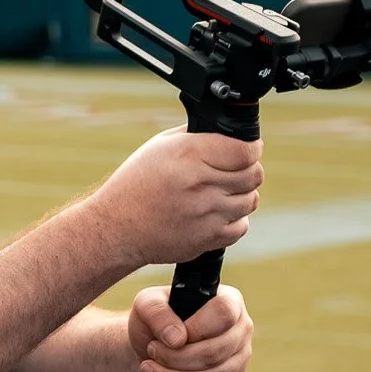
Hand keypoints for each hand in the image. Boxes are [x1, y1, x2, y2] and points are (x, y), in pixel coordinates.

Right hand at [97, 127, 262, 269]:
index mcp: (187, 154)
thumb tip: (230, 133)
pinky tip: (216, 213)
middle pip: (253, 175)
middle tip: (236, 170)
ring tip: (223, 192)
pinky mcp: (207, 238)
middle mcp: (198, 183)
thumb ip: (196, 136)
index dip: (252, 149)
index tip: (250, 150)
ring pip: (250, 200)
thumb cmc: (137, 183)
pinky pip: (241, 226)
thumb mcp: (159, 146)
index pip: (245, 151)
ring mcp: (205, 213)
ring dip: (242, 195)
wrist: (117, 227)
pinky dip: (234, 220)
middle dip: (250, 170)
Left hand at [127, 285, 253, 371]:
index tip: (168, 337)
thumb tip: (177, 339)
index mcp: (229, 300)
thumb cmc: (155, 320)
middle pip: (215, 352)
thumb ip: (157, 313)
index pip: (223, 314)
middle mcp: (241, 329)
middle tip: (151, 352)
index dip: (195, 329)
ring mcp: (240, 358)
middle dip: (175, 358)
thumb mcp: (147, 305)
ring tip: (148, 370)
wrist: (154, 346)